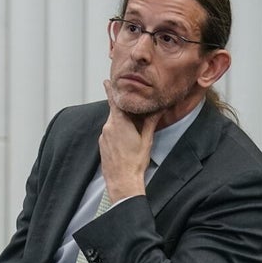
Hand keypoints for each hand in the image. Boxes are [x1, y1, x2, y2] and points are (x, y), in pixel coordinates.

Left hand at [100, 79, 157, 201]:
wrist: (122, 181)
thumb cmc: (135, 162)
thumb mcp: (147, 139)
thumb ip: (150, 122)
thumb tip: (158, 109)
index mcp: (119, 123)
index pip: (113, 102)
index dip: (110, 90)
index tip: (107, 81)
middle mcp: (108, 127)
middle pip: (115, 112)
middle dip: (123, 108)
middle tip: (132, 105)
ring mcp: (104, 136)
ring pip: (113, 122)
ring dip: (122, 121)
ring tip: (133, 128)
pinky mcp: (102, 144)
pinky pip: (110, 131)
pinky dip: (117, 130)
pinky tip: (126, 138)